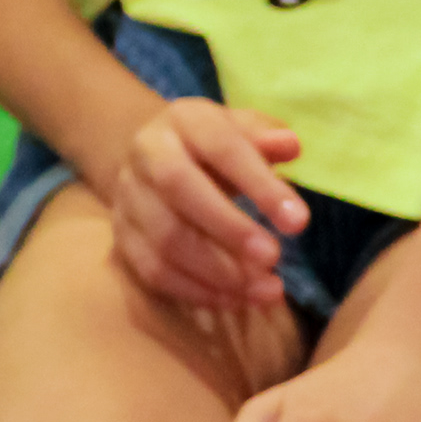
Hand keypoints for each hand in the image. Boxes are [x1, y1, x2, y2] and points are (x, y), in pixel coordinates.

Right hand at [98, 98, 305, 310]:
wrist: (152, 158)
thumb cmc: (213, 147)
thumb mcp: (241, 129)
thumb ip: (265, 137)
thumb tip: (289, 146)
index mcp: (182, 121)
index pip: (221, 148)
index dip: (259, 185)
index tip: (299, 223)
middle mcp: (146, 155)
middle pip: (179, 190)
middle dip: (229, 229)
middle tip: (272, 258)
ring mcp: (127, 197)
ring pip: (163, 238)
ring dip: (217, 270)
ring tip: (265, 290)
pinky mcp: (121, 236)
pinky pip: (152, 270)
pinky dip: (195, 290)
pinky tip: (234, 300)